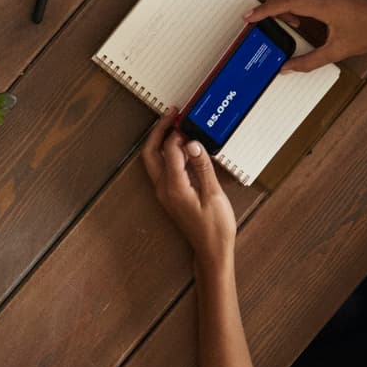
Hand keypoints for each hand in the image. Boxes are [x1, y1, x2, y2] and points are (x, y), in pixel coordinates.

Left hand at [140, 118, 237, 271]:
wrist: (211, 251)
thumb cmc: (215, 228)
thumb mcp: (213, 195)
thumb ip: (202, 167)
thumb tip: (192, 143)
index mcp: (174, 187)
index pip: (170, 151)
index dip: (177, 133)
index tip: (187, 120)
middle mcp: (163, 189)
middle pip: (151, 152)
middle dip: (159, 131)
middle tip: (172, 115)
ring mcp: (164, 193)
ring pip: (154, 160)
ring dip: (162, 141)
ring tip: (176, 126)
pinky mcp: (169, 195)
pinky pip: (162, 169)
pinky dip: (168, 153)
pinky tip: (182, 148)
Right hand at [258, 0, 366, 71]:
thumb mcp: (337, 51)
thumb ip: (309, 61)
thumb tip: (289, 68)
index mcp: (321, 4)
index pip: (283, 3)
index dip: (262, 11)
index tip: (249, 17)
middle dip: (268, 9)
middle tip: (259, 25)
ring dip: (280, 7)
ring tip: (285, 26)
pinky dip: (290, 4)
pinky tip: (296, 20)